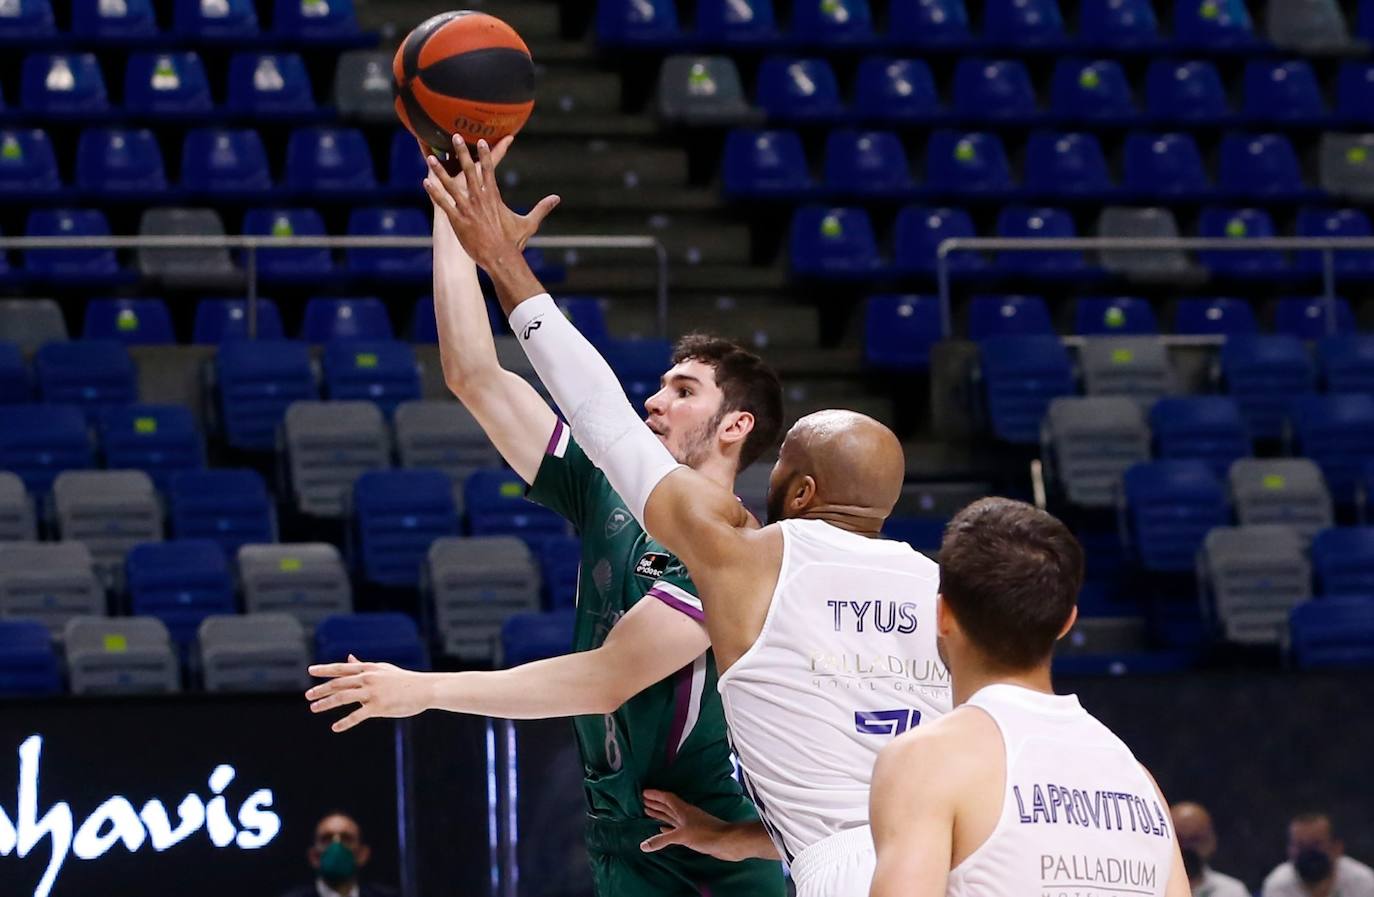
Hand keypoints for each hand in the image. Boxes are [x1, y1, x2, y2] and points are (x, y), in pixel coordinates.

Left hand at [305, 655, 433, 732]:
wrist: (424, 689)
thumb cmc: (403, 680)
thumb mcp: (382, 669)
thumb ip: (363, 665)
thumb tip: (349, 657)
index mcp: (368, 669)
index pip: (342, 668)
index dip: (325, 669)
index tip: (311, 670)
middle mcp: (368, 679)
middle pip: (338, 683)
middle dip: (321, 689)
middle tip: (308, 696)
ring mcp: (373, 693)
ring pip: (343, 698)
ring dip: (326, 704)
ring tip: (314, 709)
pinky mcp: (378, 707)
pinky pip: (357, 716)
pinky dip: (345, 722)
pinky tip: (335, 727)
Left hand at [423, 134, 559, 267]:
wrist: (500, 258)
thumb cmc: (513, 242)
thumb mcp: (528, 223)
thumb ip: (541, 208)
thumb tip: (557, 199)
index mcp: (494, 197)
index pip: (489, 170)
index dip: (485, 154)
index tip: (481, 140)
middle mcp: (479, 199)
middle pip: (469, 170)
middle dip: (462, 152)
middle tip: (456, 136)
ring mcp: (467, 209)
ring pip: (451, 185)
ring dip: (440, 170)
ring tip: (431, 158)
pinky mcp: (457, 220)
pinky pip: (443, 203)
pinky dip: (434, 192)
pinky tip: (425, 182)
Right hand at [640, 790, 739, 860]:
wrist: (728, 842)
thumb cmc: (706, 834)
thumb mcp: (682, 836)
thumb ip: (662, 840)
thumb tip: (643, 845)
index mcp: (683, 810)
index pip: (666, 798)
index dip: (655, 795)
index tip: (643, 792)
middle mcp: (686, 815)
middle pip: (668, 806)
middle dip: (655, 803)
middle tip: (642, 801)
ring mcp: (690, 824)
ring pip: (672, 817)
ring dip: (661, 814)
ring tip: (648, 812)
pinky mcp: (694, 834)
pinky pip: (676, 828)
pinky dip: (668, 828)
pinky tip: (662, 829)